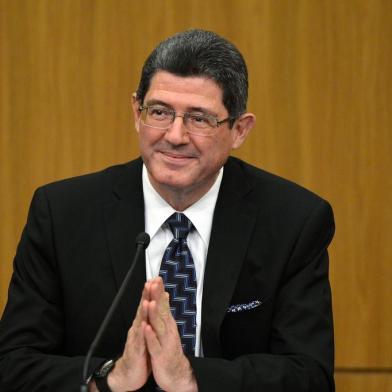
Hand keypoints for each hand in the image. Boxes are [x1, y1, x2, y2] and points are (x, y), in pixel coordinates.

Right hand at [107, 283, 150, 391]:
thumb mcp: (147, 332)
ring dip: (143, 311)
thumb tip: (154, 302)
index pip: (147, 305)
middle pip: (142, 309)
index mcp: (142, 324)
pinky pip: (139, 341)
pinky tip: (143, 326)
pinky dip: (141, 333)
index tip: (155, 280)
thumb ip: (150, 318)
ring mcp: (136, 338)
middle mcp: (138, 328)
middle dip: (146, 296)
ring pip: (140, 323)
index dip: (151, 292)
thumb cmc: (139, 352)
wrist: (129, 374)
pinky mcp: (136, 351)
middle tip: (150, 283)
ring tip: (147, 300)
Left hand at [144, 277, 197, 391]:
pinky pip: (154, 344)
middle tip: (155, 283)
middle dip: (157, 297)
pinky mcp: (160, 354)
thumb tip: (164, 295)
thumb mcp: (167, 327)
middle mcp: (167, 330)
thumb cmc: (169, 349)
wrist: (175, 373)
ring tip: (150, 301)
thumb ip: (164, 311)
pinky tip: (147, 328)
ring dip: (154, 313)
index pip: (163, 303)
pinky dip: (150, 336)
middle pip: (162, 310)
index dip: (159, 291)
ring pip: (159, 325)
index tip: (156, 278)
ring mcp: (164, 341)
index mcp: (167, 323)